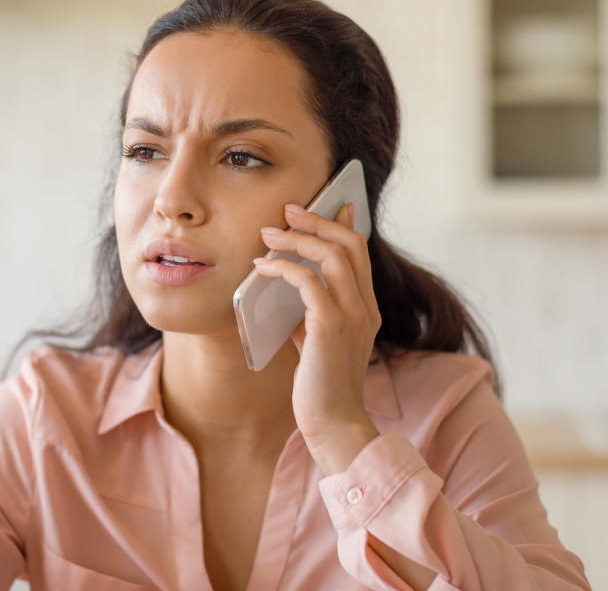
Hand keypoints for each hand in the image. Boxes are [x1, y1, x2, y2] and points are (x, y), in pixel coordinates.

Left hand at [253, 202, 381, 471]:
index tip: (327, 205)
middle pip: (348, 245)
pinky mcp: (331, 327)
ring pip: (332, 256)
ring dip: (297, 239)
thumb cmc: (319, 386)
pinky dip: (283, 267)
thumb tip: (288, 284)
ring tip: (268, 234)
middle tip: (288, 210)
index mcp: (365, 309)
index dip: (342, 225)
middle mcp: (365, 308)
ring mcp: (352, 316)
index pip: (359, 254)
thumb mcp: (317, 341)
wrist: (333, 424)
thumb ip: (311, 312)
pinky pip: (307, 281)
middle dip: (316, 221)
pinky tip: (263, 267)